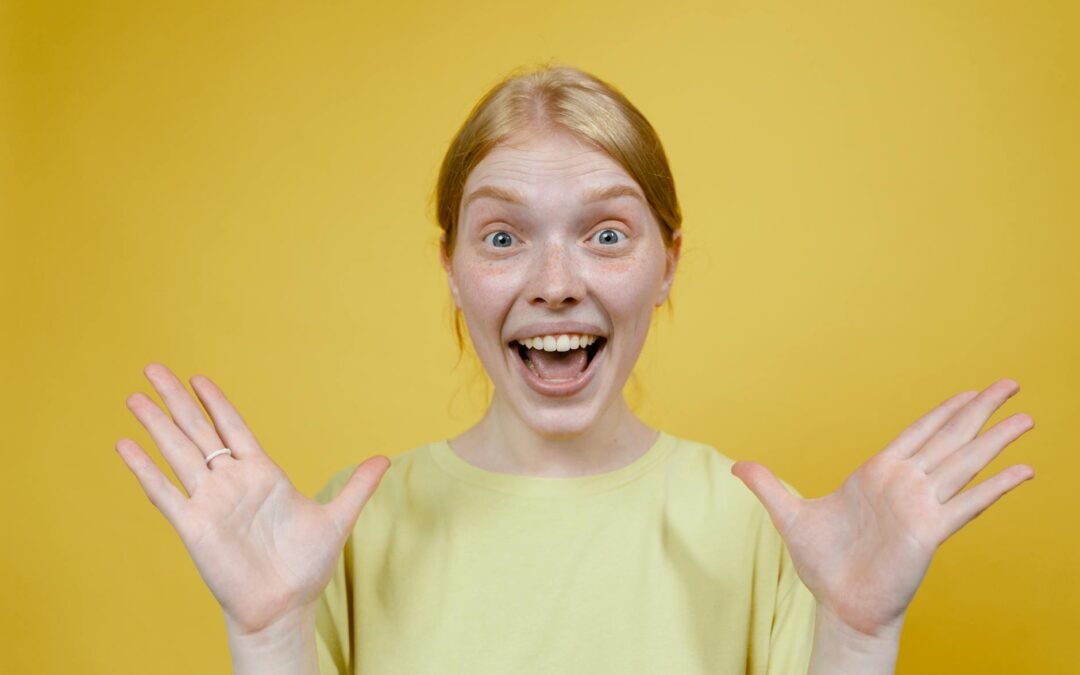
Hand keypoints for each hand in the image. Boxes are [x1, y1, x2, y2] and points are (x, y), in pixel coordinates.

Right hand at [116, 363, 390, 634]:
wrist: (284, 607)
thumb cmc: (307, 567)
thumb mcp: (337, 519)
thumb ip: (358, 486)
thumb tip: (385, 458)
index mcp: (262, 474)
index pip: (233, 427)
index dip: (215, 403)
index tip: (198, 378)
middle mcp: (232, 483)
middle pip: (199, 431)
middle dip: (176, 400)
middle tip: (154, 368)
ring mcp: (210, 502)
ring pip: (178, 453)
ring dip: (156, 425)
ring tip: (135, 397)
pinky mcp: (194, 526)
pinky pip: (165, 492)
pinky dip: (145, 469)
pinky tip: (125, 445)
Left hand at [732, 378, 1034, 636]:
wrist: (839, 603)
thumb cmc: (822, 563)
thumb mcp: (788, 515)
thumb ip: (767, 485)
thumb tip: (736, 466)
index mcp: (877, 474)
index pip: (919, 432)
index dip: (945, 410)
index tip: (970, 390)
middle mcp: (905, 484)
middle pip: (949, 437)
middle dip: (979, 409)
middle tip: (1010, 382)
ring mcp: (921, 506)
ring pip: (964, 463)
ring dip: (995, 439)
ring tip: (1026, 417)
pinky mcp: (930, 531)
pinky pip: (968, 504)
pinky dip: (995, 487)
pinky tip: (1023, 471)